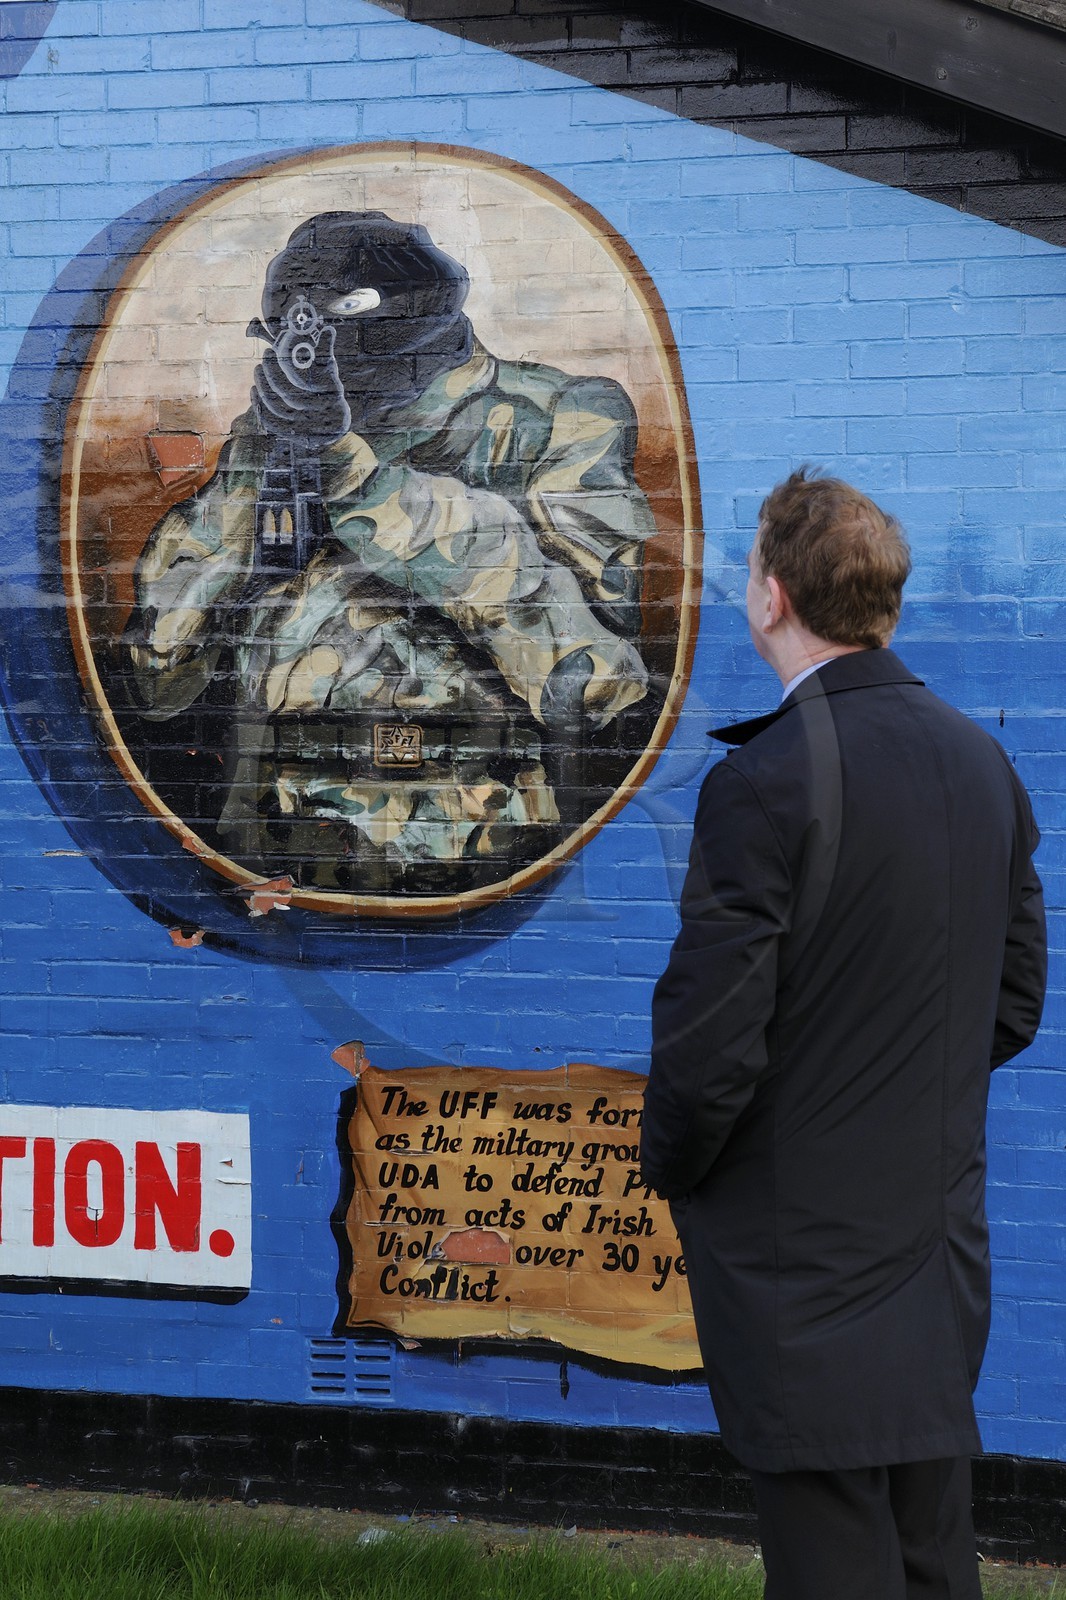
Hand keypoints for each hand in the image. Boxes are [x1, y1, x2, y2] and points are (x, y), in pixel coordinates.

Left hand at [251, 303, 351, 449]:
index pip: (300, 381)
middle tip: (266, 355)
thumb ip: (326, 353)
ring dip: (263, 386)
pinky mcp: (291, 435)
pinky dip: (260, 407)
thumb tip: (328, 330)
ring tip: (258, 369)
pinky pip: (271, 423)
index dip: (282, 365)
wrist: (334, 424)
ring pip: (277, 408)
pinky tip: (254, 391)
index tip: (272, 349)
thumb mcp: (330, 373)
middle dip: (272, 373)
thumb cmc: (330, 392)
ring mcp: (303, 428)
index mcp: (328, 397)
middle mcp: (317, 415)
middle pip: (288, 394)